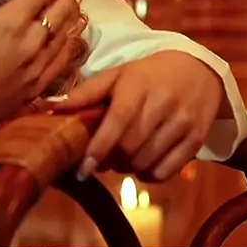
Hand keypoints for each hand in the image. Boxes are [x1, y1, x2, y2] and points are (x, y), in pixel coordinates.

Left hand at [46, 51, 224, 180]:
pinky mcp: (196, 140)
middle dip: (109, 160)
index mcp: (137, 87)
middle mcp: (162, 105)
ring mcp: (182, 124)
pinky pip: (166, 172)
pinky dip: (148, 175)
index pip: (117, 122)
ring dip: (127, 168)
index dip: (98, 149)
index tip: (82, 170)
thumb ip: (85, 93)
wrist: (198, 71)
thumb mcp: (117, 76)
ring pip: (146, 162)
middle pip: (129, 148)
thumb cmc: (147, 76)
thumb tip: (48, 107)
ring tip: (122, 157)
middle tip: (101, 157)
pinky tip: (142, 163)